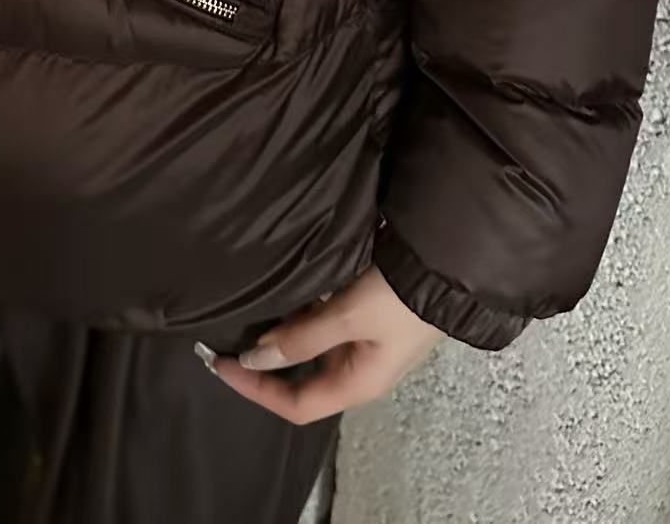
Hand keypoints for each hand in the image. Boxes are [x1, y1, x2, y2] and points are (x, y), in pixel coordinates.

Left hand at [198, 265, 444, 423]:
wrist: (450, 264)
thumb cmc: (400, 298)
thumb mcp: (347, 317)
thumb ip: (302, 337)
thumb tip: (254, 358)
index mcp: (356, 384)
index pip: (295, 405)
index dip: (254, 389)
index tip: (219, 361)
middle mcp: (357, 368)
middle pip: (300, 378)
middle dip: (264, 361)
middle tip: (228, 332)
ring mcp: (364, 342)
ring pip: (310, 345)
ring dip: (281, 332)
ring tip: (248, 307)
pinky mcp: (368, 315)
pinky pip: (324, 321)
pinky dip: (300, 310)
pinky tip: (284, 288)